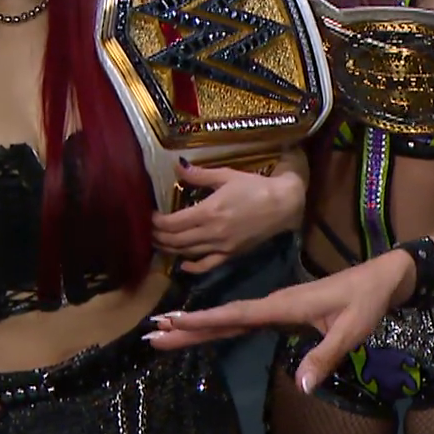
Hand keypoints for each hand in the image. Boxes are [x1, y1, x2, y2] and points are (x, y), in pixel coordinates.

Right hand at [147, 249, 414, 392]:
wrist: (380, 279)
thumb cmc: (366, 302)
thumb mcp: (352, 331)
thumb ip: (326, 356)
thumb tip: (301, 387)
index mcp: (284, 304)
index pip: (237, 314)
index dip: (206, 321)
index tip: (174, 322)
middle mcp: (273, 304)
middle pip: (224, 317)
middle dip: (189, 326)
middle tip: (153, 333)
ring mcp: (275, 307)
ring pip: (230, 318)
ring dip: (198, 325)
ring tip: (165, 332)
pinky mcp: (280, 313)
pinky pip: (243, 321)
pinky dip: (220, 326)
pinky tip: (204, 332)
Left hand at [152, 162, 300, 273]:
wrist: (283, 205)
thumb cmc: (255, 187)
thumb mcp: (226, 176)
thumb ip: (200, 175)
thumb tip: (177, 166)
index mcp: (207, 212)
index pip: (172, 223)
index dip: (156, 222)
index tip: (150, 216)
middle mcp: (211, 233)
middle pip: (175, 240)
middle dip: (158, 237)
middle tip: (150, 230)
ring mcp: (221, 247)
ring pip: (187, 253)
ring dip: (170, 249)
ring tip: (160, 243)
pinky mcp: (231, 255)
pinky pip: (207, 265)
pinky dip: (192, 267)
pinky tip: (183, 264)